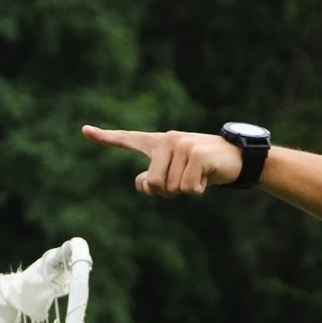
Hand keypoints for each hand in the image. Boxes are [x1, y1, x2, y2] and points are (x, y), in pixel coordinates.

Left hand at [82, 124, 243, 196]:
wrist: (236, 160)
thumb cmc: (204, 169)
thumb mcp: (176, 175)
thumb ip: (155, 180)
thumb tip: (141, 183)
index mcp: (158, 144)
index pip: (128, 139)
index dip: (105, 137)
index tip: (85, 130)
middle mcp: (166, 140)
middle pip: (153, 184)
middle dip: (169, 192)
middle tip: (186, 181)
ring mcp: (181, 145)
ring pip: (171, 188)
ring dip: (186, 191)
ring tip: (198, 176)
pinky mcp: (195, 154)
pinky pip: (187, 188)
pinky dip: (198, 190)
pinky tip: (207, 177)